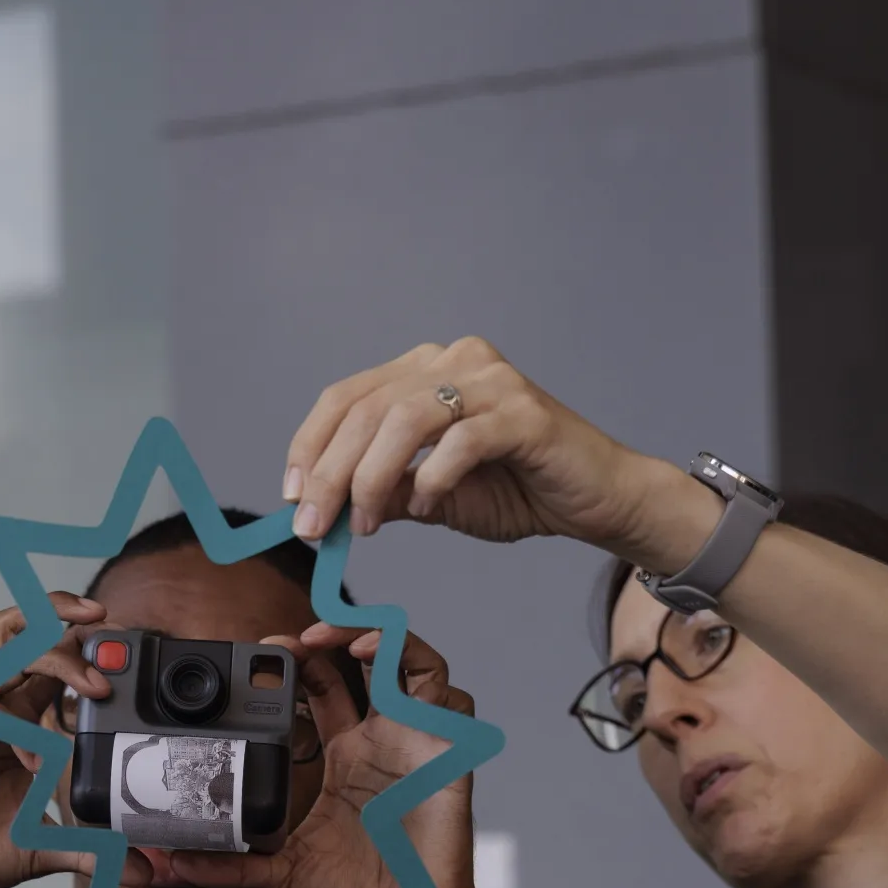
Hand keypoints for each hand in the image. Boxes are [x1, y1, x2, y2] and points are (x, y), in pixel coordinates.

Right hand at [0, 593, 113, 887]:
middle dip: (69, 623)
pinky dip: (18, 727)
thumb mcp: (45, 848)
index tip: (124, 654)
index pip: (51, 661)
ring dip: (56, 656)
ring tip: (92, 684)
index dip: (86, 646)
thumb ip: (92, 849)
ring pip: (8, 652)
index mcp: (18, 722)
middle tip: (110, 647)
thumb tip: (143, 870)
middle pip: (26, 634)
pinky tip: (33, 761)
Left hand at [169, 630, 508, 887]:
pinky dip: (416, 664)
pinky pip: (445, 692)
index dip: (297, 663)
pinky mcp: (445, 752)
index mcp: (346, 756)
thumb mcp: (280, 873)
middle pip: (362, 661)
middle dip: (330, 635)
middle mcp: (381, 739)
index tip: (265, 655)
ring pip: (407, 662)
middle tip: (291, 641)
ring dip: (376, 637)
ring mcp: (415, 741)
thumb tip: (171, 864)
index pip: (321, 688)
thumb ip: (229, 865)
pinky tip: (379, 663)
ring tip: (338, 640)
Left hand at [283, 338, 715, 572]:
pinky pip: (459, 442)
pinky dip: (432, 479)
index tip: (290, 497)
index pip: (346, 397)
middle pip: (366, 410)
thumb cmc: (517, 490)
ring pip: (403, 421)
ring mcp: (492, 381)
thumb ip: (382, 492)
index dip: (309, 445)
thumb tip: (321, 510)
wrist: (597, 501)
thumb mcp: (430, 496)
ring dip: (371, 479)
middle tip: (312, 526)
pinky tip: (426, 507)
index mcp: (426, 369)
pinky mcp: (524, 413)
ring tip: (362, 525)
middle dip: (329, 473)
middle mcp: (456, 361)